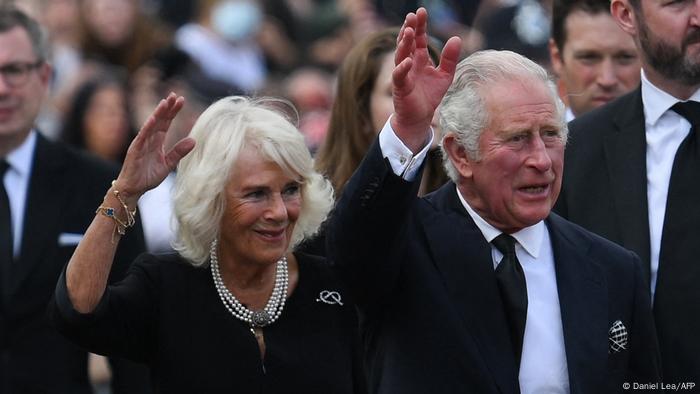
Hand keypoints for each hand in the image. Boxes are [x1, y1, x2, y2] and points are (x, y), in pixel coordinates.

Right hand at [115, 93, 194, 202]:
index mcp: (157, 141)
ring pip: (151, 124)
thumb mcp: (168, 164)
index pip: (166, 122)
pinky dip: (148, 127)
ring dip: (158, 113)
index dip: (173, 112)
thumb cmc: (148, 176)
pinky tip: (153, 118)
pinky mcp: (135, 150)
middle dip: (167, 108)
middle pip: (160, 120)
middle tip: (176, 95)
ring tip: (165, 102)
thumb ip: (179, 152)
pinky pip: (142, 136)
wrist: (133, 189)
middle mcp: (149, 139)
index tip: (182, 101)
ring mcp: (141, 143)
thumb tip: (194, 140)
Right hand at [391, 7, 461, 152]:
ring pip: (401, 55)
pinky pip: (399, 76)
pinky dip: (402, 68)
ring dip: (404, 44)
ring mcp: (403, 74)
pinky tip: (408, 60)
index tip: (421, 11)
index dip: (420, 25)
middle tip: (412, 16)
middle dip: (409, 29)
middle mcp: (409, 63)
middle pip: (408, 43)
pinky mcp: (400, 87)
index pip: (419, 38)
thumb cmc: (429, 95)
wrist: (419, 117)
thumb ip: (450, 58)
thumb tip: (457, 38)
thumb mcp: (445, 75)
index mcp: (420, 59)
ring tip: (409, 32)